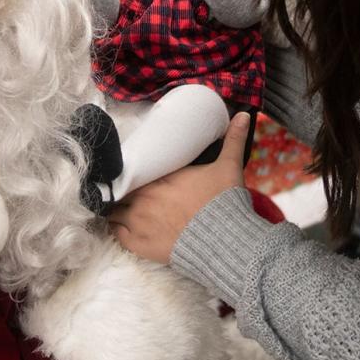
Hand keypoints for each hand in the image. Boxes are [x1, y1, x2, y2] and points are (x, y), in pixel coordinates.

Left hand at [109, 112, 251, 263]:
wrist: (225, 240)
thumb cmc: (224, 202)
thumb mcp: (229, 166)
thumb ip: (233, 140)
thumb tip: (246, 114)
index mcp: (160, 178)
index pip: (131, 172)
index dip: (130, 174)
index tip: (134, 176)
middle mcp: (144, 198)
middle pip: (121, 192)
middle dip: (124, 192)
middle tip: (129, 194)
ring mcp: (139, 223)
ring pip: (113, 213)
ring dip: (117, 211)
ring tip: (122, 211)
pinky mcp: (140, 246)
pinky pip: (116, 236)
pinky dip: (117, 231)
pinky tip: (122, 229)